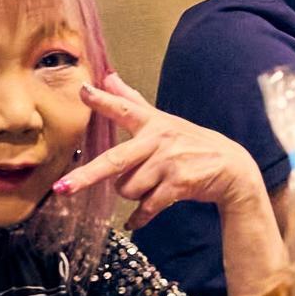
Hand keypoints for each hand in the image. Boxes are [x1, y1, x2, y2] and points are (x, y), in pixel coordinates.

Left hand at [57, 73, 267, 228]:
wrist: (231, 168)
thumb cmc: (191, 144)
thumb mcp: (163, 121)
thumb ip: (131, 101)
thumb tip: (108, 75)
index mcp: (153, 124)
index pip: (125, 110)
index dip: (103, 101)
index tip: (83, 92)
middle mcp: (160, 140)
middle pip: (115, 160)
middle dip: (87, 176)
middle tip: (63, 188)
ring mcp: (169, 163)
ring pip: (127, 188)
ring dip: (133, 194)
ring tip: (150, 186)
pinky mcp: (178, 184)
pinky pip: (145, 206)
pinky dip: (139, 217)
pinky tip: (136, 220)